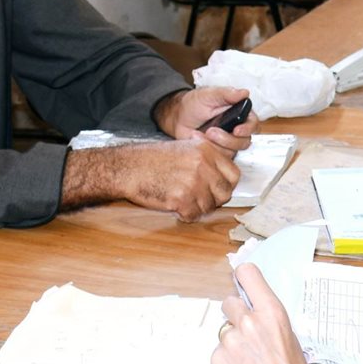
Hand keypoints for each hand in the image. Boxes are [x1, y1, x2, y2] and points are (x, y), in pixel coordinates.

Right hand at [62, 137, 239, 219]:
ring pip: (209, 207)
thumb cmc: (153, 159)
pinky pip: (193, 215)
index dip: (226, 185)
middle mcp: (203, 165)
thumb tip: (224, 176)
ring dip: (198, 208)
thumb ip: (207, 158)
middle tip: (200, 199)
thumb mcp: (185, 147)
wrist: (128, 167)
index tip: (217, 189)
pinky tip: (176, 207)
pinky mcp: (180, 199)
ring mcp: (193, 183)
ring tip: (183, 201)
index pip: (234, 174)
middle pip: (225, 193)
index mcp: (206, 151)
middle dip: (214, 200)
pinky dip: (186, 215)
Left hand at [154, 87, 256, 153]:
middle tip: (211, 132)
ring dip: (216, 144)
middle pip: (244, 142)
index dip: (248, 129)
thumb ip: (227, 94)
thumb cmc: (194, 103)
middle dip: (227, 139)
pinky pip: (219, 157)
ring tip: (201, 134)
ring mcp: (227, 142)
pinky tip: (196, 138)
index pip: (253, 124)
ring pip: (232, 151)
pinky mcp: (217, 151)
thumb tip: (244, 92)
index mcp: (239, 114)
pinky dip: (207, 149)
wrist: (178, 116)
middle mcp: (236, 129)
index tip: (236, 130)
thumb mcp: (209, 94)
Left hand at [213, 265, 362, 363]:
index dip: (243, 278)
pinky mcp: (217, 361)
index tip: (242, 282)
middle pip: (229, 302)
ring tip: (250, 362)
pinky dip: (227, 361)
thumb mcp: (289, 334)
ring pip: (223, 331)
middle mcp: (248, 322)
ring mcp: (230, 342)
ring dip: (232, 342)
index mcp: (271, 312)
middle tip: (249, 334)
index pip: (247, 274)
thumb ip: (266, 316)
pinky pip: (218, 352)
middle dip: (236, 315)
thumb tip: (250, 305)